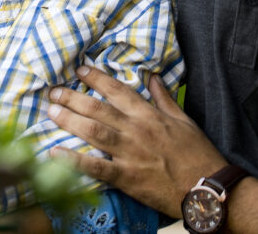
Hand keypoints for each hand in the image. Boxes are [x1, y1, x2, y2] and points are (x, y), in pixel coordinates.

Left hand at [46, 66, 225, 217]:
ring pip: (93, 132)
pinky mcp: (127, 178)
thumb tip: (152, 77)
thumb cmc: (197, 154)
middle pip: (98, 109)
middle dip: (73, 97)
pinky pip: (95, 168)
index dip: (96, 77)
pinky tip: (55, 153)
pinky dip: (74, 161)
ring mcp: (130, 154)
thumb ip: (164, 98)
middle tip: (53, 91)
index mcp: (149, 115)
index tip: (79, 69)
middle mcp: (136, 130)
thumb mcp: (184, 120)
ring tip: (51, 111)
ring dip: (70, 120)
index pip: (118, 90)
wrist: (207, 188)